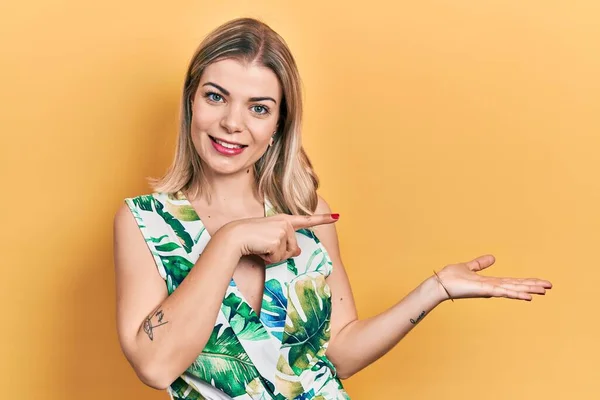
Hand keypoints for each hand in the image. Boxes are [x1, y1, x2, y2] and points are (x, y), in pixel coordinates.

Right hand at [221, 213, 338, 263]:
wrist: (235, 236)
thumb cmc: (250, 238)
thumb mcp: (270, 241)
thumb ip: (285, 244)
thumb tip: (298, 252)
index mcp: (284, 220)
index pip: (307, 220)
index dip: (323, 219)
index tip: (337, 216)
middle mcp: (286, 222)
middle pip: (293, 248)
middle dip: (280, 253)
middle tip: (264, 245)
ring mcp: (283, 230)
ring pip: (287, 254)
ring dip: (274, 256)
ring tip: (261, 246)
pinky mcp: (279, 239)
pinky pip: (279, 257)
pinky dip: (269, 258)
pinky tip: (260, 248)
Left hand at [434, 254, 552, 301]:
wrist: (439, 284)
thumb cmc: (451, 277)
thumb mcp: (469, 267)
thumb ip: (480, 263)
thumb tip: (493, 257)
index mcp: (490, 282)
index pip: (512, 281)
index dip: (526, 281)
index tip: (541, 282)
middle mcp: (492, 287)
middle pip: (516, 285)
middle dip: (532, 286)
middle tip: (549, 287)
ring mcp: (489, 290)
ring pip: (513, 289)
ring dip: (528, 290)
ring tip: (543, 291)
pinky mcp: (484, 291)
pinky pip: (503, 292)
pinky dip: (515, 294)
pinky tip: (527, 296)